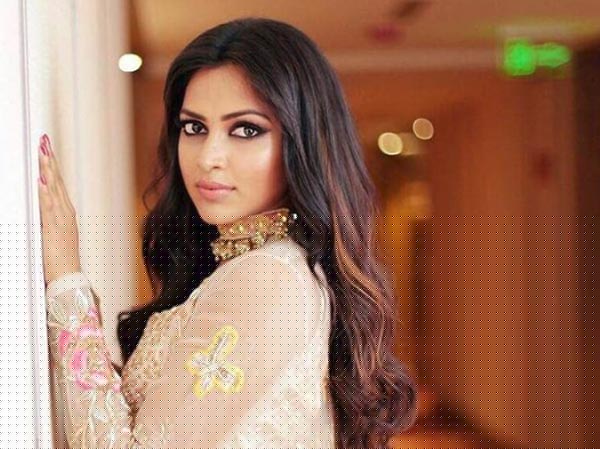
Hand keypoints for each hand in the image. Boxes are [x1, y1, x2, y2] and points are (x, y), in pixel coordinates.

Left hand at [38, 134, 81, 283]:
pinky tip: (43, 181)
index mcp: (66, 213)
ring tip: (44, 154)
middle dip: (50, 161)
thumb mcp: (57, 234)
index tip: (47, 150)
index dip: (53, 166)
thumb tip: (43, 202)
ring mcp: (60, 220)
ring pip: (54, 190)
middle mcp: (65, 213)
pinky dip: (47, 193)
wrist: (68, 277)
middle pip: (57, 181)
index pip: (58, 183)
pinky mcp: (53, 228)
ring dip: (49, 171)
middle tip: (45, 143)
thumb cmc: (63, 259)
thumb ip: (52, 218)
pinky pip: (49, 207)